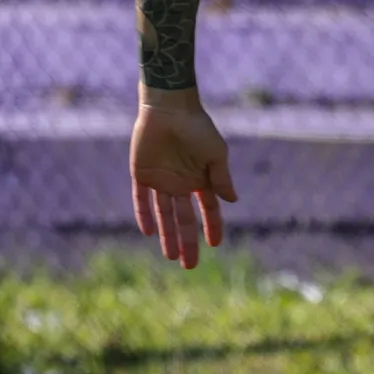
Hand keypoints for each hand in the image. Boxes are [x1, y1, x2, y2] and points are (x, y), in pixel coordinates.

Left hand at [130, 90, 237, 269]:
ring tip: (170, 257)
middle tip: (189, 266)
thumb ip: (221, 178)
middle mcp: (181, 183)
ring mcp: (161, 180)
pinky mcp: (142, 174)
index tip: (215, 244)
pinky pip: (141, 200)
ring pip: (163, 214)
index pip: (208, 208)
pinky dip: (144, 215)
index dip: (212, 226)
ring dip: (166, 235)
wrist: (169, 108)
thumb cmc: (197, 127)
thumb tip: (232, 201)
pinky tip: (148, 232)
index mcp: (201, 178)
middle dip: (187, 242)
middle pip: (184, 219)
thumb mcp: (216, 153)